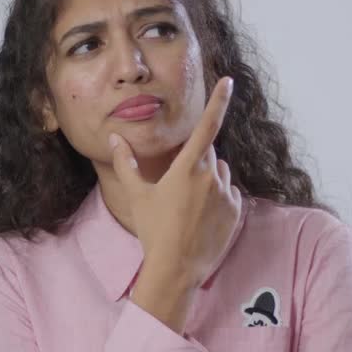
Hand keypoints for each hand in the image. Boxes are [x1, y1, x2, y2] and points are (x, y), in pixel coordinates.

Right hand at [108, 76, 242, 287]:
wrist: (176, 269)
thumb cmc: (154, 231)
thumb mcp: (136, 196)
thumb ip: (126, 164)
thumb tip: (115, 139)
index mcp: (187, 168)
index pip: (207, 125)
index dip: (219, 101)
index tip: (228, 82)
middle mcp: (211, 176)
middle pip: (208, 152)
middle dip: (195, 158)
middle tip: (177, 184)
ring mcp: (226, 195)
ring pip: (219, 173)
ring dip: (208, 178)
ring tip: (188, 205)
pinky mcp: (236, 212)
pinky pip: (229, 194)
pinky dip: (219, 198)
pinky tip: (202, 216)